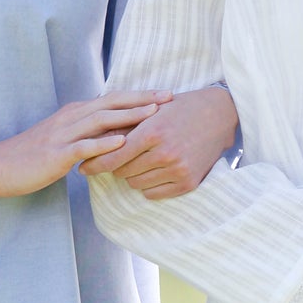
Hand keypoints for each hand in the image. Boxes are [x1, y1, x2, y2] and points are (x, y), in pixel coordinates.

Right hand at [0, 92, 167, 200]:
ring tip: (155, 112)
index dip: (140, 95)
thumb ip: (88, 136)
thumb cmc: (33, 156)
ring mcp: (63, 135)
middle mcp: (71, 118)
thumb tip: (116, 136)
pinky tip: (123, 142)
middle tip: (171, 96)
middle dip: (142, 98)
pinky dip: (104, 143)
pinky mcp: (55, 154)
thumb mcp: (64, 141)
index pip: (112, 100)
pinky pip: (83, 147)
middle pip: (112, 102)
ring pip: (101, 119)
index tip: (166, 94)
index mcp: (75, 114)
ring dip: (130, 114)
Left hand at [80, 83, 239, 197]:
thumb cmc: (180, 108)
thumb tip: (92, 142)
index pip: (113, 156)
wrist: (218, 115)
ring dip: (133, 174)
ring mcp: (178, 170)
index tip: (83, 168)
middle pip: (123, 172)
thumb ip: (123, 126)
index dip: (95, 163)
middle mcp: (165, 154)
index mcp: (153, 132)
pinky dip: (148, 185)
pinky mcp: (188, 183)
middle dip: (117, 165)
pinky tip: (155, 170)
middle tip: (121, 157)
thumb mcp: (151, 110)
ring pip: (136, 184)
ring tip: (142, 160)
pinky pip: (153, 193)